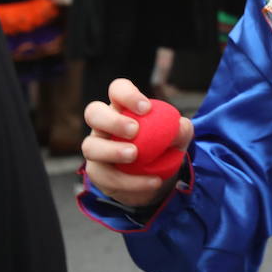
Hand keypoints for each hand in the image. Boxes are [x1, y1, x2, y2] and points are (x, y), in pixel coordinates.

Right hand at [82, 79, 192, 207]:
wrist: (157, 178)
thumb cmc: (164, 148)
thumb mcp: (179, 138)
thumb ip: (181, 130)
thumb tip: (178, 127)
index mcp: (123, 108)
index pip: (117, 89)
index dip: (127, 94)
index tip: (146, 108)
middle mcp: (104, 125)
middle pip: (93, 112)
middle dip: (112, 120)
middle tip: (134, 131)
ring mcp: (96, 148)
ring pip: (90, 146)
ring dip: (112, 151)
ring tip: (135, 155)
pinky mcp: (97, 172)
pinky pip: (105, 176)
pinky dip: (129, 181)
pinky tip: (152, 181)